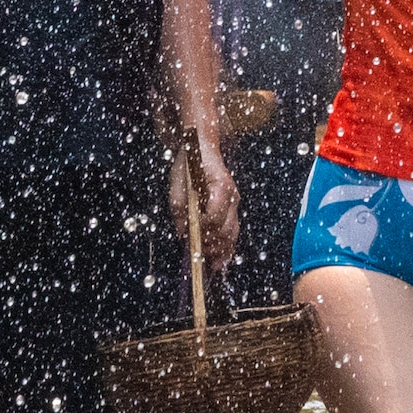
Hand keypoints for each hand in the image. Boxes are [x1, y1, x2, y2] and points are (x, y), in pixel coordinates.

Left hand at [187, 134, 240, 251]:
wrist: (202, 147)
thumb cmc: (189, 163)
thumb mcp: (178, 183)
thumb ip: (180, 208)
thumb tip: (182, 233)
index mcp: (220, 187)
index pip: (215, 216)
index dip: (202, 229)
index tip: (191, 234)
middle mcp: (233, 196)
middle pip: (226, 230)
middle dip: (212, 245)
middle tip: (199, 255)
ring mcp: (235, 203)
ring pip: (232, 234)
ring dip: (221, 251)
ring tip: (211, 266)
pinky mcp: (232, 209)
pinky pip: (232, 232)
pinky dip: (227, 248)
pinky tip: (220, 262)